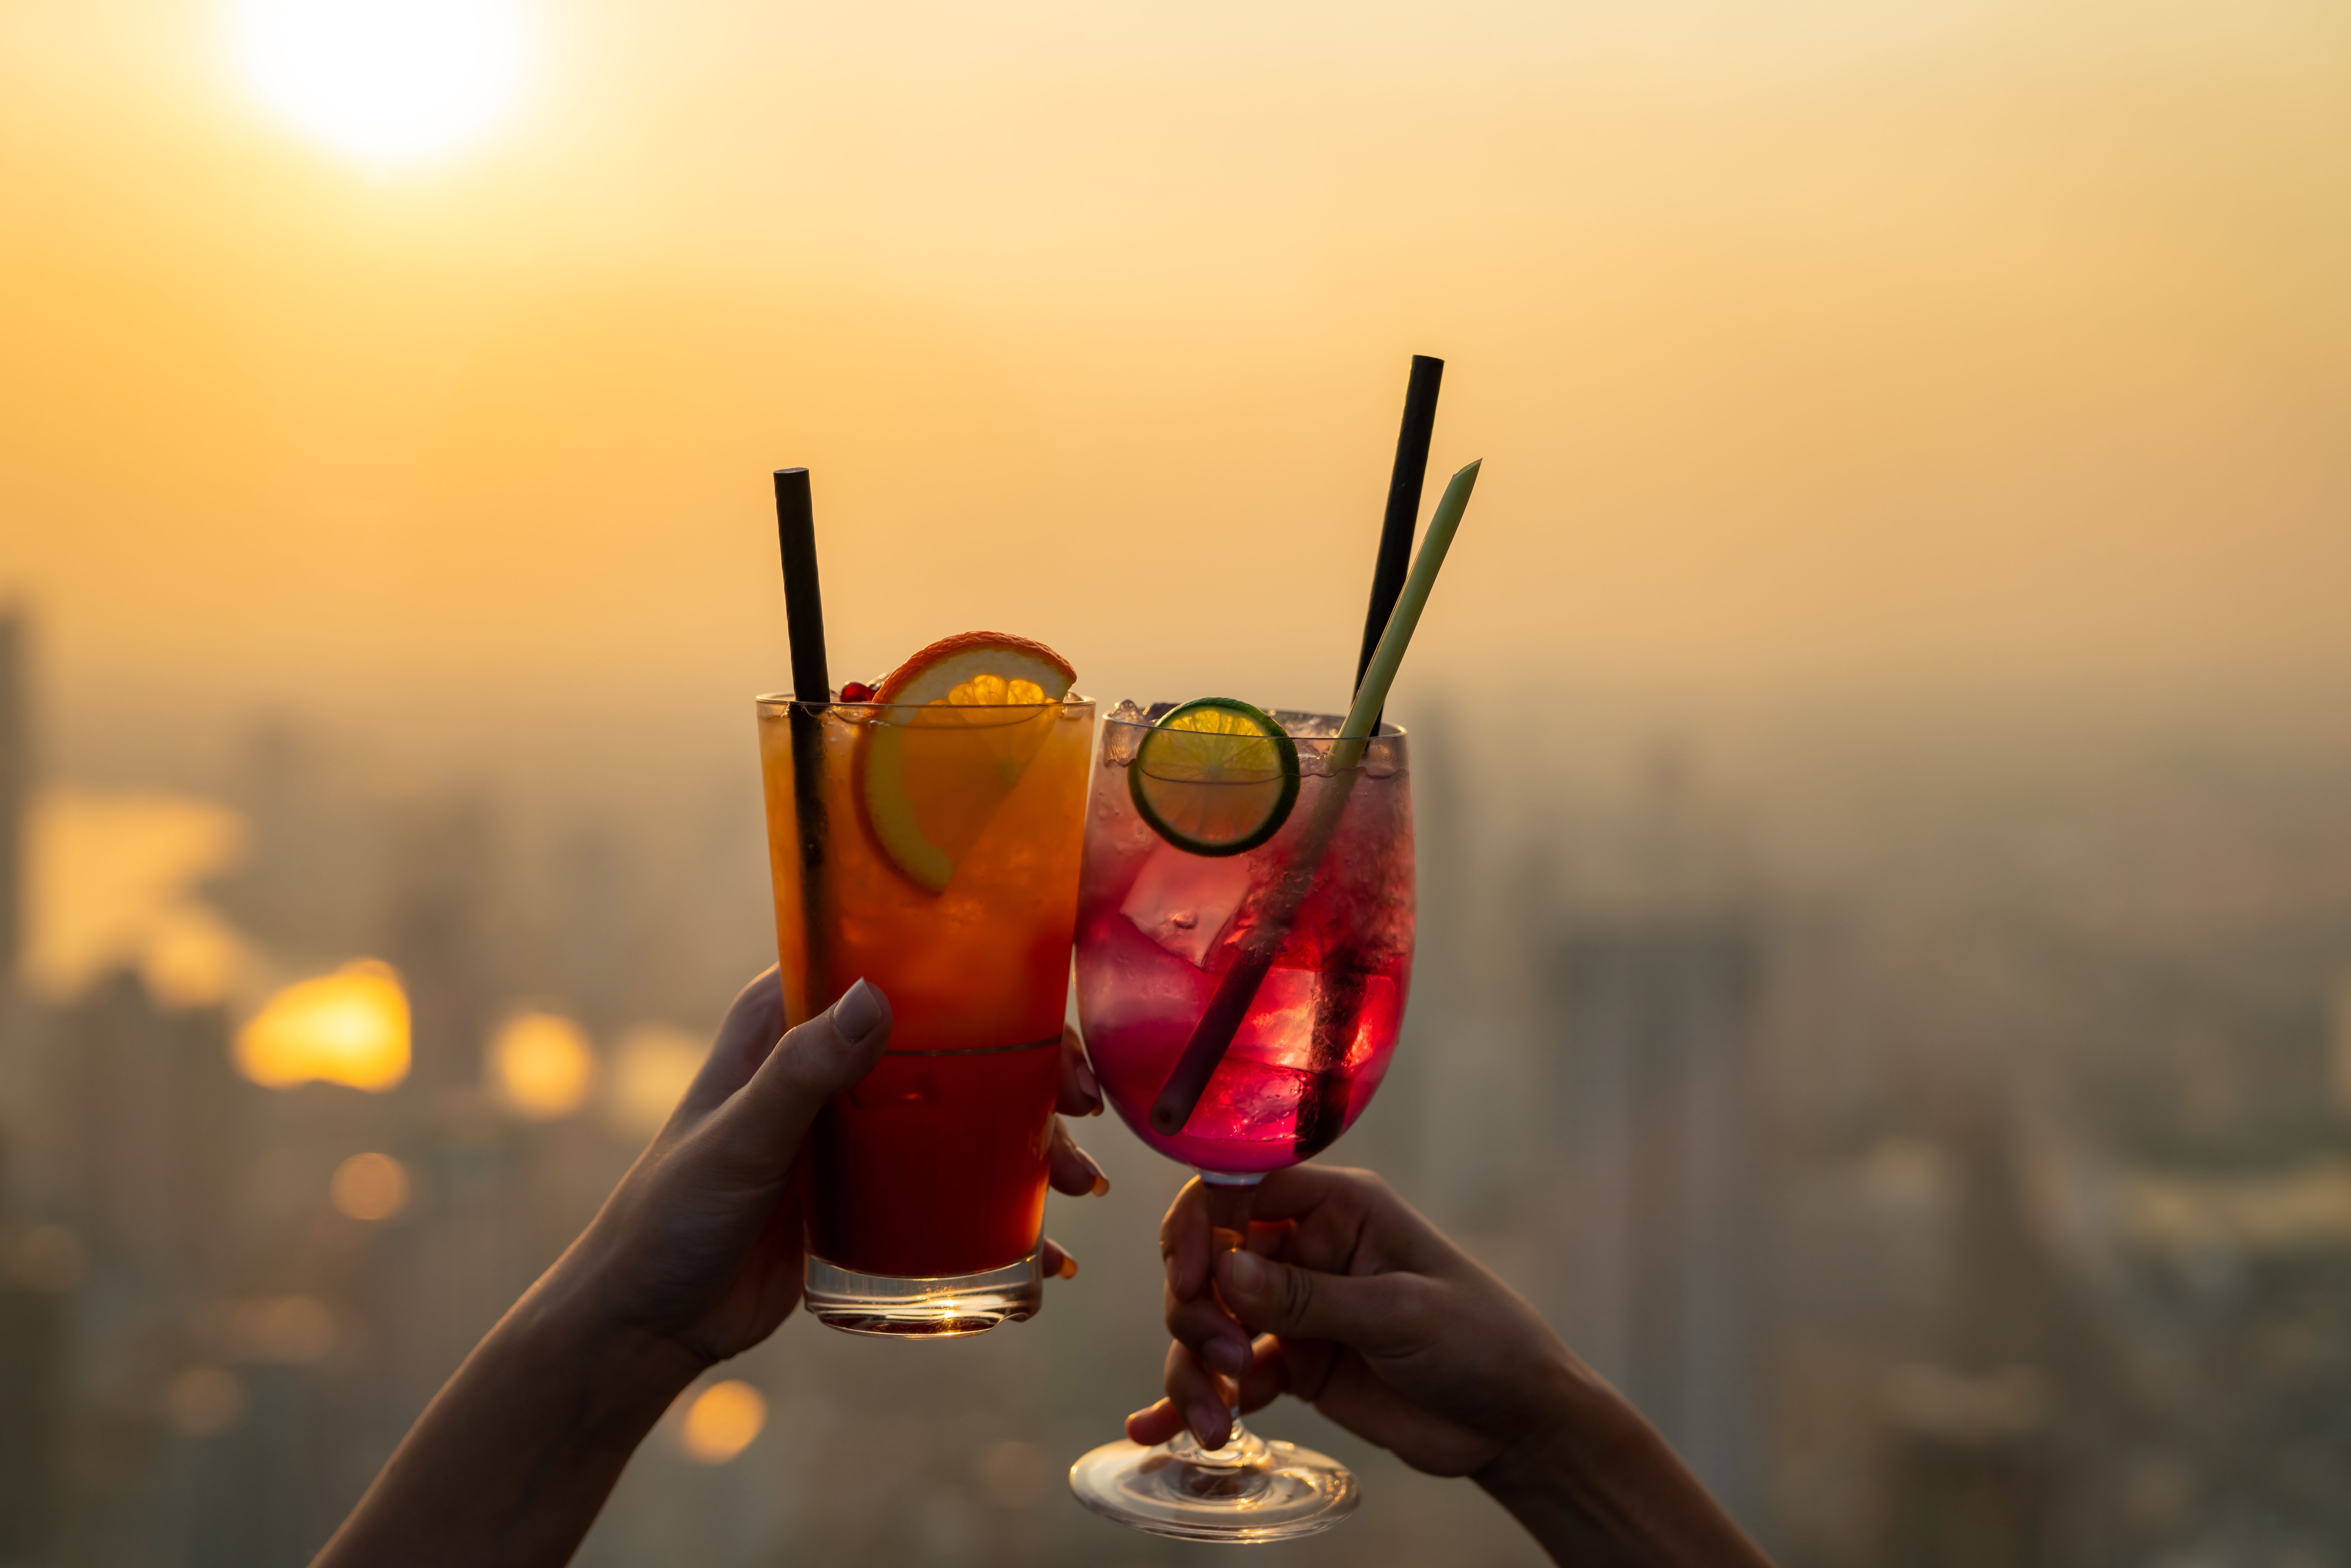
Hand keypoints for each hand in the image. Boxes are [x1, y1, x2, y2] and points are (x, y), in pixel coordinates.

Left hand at [315, 969, 1107, 1567]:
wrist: (647, 1322)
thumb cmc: (671, 1219)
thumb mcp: (739, 1142)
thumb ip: (801, 1073)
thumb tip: (878, 997)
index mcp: (786, 1020)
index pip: (895, 967)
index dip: (979, 978)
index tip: (1047, 1013)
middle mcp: (827, 1060)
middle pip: (951, 1041)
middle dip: (1030, 1069)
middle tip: (1084, 1105)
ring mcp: (854, 1126)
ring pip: (962, 1111)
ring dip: (1029, 1140)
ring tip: (1078, 1183)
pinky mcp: (868, 1189)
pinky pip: (948, 1182)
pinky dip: (1002, 1206)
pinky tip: (1050, 1249)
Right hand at [1126, 1166, 1772, 1566]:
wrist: (1513, 1420)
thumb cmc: (1478, 1341)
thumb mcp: (1398, 1315)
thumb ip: (1309, 1298)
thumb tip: (1226, 1273)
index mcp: (1336, 1208)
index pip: (1239, 1189)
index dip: (1199, 1227)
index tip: (1188, 1278)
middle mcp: (1305, 1248)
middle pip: (1210, 1260)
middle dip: (1196, 1311)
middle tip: (1221, 1361)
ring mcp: (1295, 1307)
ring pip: (1208, 1320)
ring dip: (1193, 1368)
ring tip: (1213, 1422)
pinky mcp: (1292, 1361)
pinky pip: (1225, 1374)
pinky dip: (1193, 1398)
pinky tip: (1161, 1428)